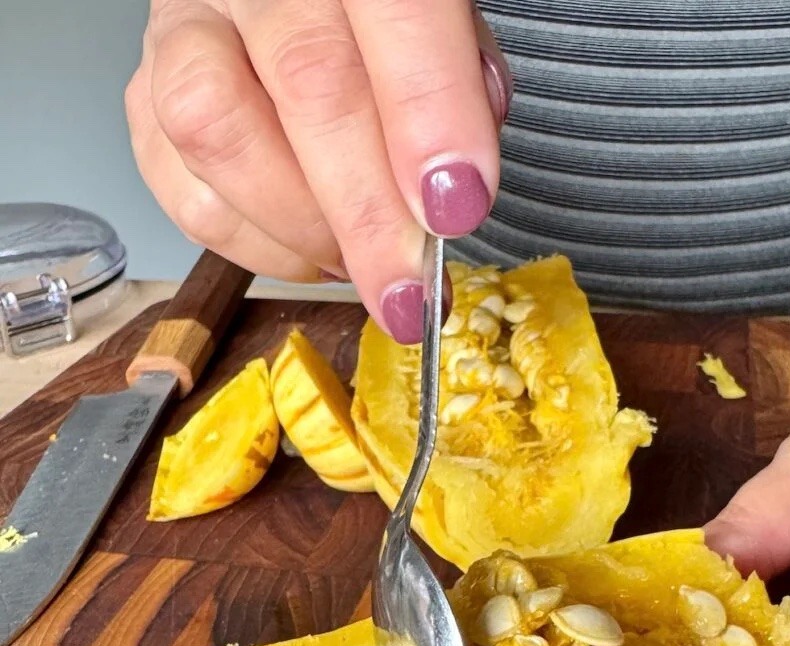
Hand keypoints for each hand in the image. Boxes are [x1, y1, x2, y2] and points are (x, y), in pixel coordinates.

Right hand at [125, 0, 511, 342]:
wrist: (290, 12)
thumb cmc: (378, 36)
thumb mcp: (445, 36)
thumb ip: (459, 89)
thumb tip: (450, 189)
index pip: (398, 8)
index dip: (430, 114)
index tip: (456, 204)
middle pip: (308, 81)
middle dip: (369, 211)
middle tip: (409, 288)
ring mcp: (184, 30)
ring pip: (218, 133)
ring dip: (303, 230)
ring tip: (357, 264)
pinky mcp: (145, 99)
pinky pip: (186, 192)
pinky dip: (258, 247)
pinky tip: (309, 251)